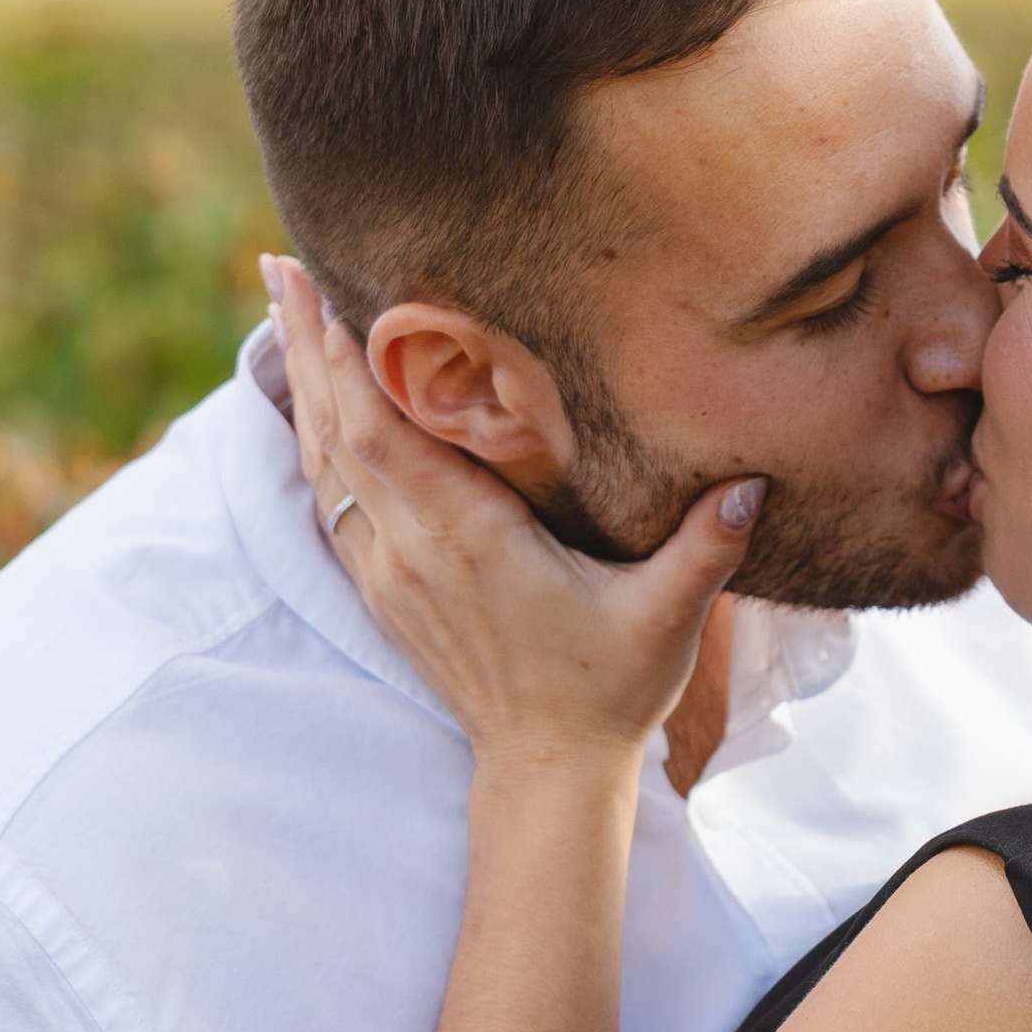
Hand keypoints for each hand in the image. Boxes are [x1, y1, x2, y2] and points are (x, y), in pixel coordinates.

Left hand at [265, 255, 762, 763]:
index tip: (331, 289)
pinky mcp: (382, 588)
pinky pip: (332, 496)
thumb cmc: (608, 688)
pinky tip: (312, 397)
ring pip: (325, 460)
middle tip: (280, 262)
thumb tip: (750, 484)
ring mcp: (388, 571)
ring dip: (302, 382)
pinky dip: (316, 436)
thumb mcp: (667, 618)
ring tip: (282, 303)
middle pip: (337, 429)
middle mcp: (410, 550)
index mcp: (466, 541)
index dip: (351, 360)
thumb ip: (706, 549)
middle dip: (307, 343)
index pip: (385, 433)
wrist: (546, 769)